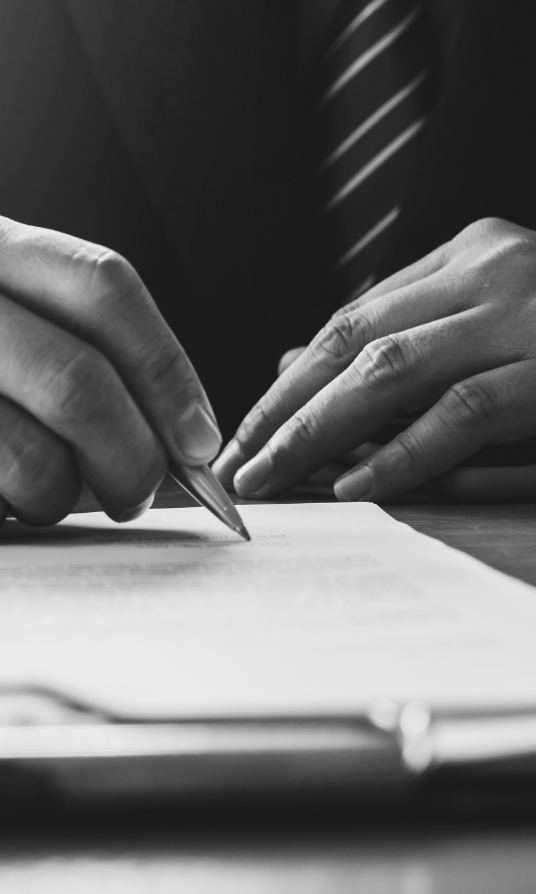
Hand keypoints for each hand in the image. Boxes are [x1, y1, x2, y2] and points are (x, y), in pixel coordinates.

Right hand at [0, 217, 220, 525]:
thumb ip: (73, 347)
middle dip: (131, 458)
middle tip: (134, 492)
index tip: (199, 438)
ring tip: (50, 495)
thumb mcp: (10, 315)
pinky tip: (2, 499)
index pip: (103, 288)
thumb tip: (180, 436)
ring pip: (30, 459)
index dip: (167, 370)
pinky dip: (9, 513)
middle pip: (78, 381)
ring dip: (62, 498)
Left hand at [213, 218, 535, 502]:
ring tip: (270, 477)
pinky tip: (353, 485)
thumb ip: (400, 339)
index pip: (353, 320)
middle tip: (239, 463)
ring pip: (391, 369)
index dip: (291, 382)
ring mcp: (521, 315)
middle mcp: (486, 272)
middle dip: (284, 408)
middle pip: (356, 341)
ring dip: (318, 431)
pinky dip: (401, 453)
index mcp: (467, 256)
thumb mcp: (486, 324)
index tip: (249, 432)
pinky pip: (461, 414)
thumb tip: (290, 362)